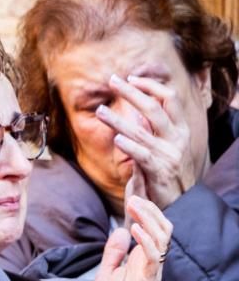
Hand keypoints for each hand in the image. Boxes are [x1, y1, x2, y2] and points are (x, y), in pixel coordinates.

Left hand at [86, 196, 169, 280]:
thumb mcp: (106, 271)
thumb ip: (114, 252)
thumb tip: (120, 229)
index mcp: (144, 261)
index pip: (154, 230)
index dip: (147, 212)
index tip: (133, 196)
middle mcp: (151, 265)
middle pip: (163, 230)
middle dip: (150, 211)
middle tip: (133, 197)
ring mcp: (150, 274)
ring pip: (161, 240)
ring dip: (148, 220)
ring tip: (133, 206)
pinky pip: (152, 259)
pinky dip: (145, 242)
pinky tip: (135, 230)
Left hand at [95, 74, 200, 208]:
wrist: (177, 203)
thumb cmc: (164, 174)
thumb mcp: (161, 148)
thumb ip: (151, 132)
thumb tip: (136, 114)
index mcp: (180, 129)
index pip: (169, 99)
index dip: (151, 86)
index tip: (131, 77)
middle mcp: (177, 139)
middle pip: (155, 108)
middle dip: (132, 92)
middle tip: (112, 81)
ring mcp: (169, 154)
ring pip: (143, 131)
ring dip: (119, 120)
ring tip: (100, 111)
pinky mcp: (159, 171)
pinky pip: (143, 156)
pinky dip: (130, 146)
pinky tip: (117, 139)